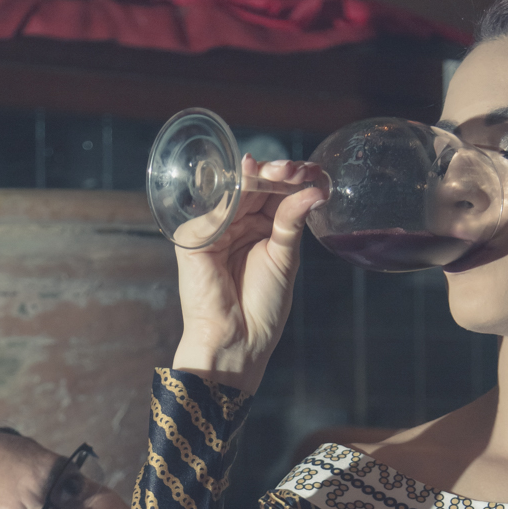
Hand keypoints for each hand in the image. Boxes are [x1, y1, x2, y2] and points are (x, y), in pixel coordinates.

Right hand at [171, 155, 324, 392]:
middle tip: (300, 167)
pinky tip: (258, 181)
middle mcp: (233, 224)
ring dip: (262, 177)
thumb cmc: (262, 308)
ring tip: (289, 171)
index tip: (314, 171)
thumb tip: (313, 189)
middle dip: (277, 173)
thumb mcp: (284, 258)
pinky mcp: (193, 237)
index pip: (270, 193)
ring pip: (236, 191)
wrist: (238, 342)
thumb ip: (292, 221)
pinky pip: (219, 209)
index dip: (290, 179)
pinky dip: (239, 194)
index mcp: (255, 229)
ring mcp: (213, 229)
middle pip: (253, 187)